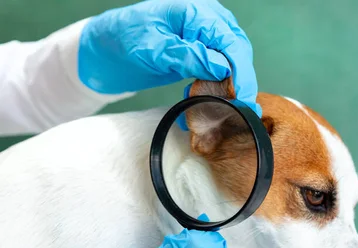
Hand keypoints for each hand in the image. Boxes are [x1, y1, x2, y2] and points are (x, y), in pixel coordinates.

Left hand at [78, 0, 260, 115]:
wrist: (101, 51)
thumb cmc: (121, 40)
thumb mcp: (153, 49)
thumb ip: (188, 56)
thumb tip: (223, 68)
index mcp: (196, 12)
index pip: (232, 42)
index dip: (242, 73)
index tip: (242, 100)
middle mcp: (206, 21)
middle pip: (238, 54)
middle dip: (240, 84)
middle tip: (238, 111)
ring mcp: (204, 37)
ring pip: (231, 65)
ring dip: (227, 90)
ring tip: (217, 110)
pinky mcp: (199, 54)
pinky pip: (217, 72)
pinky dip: (213, 90)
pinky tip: (201, 103)